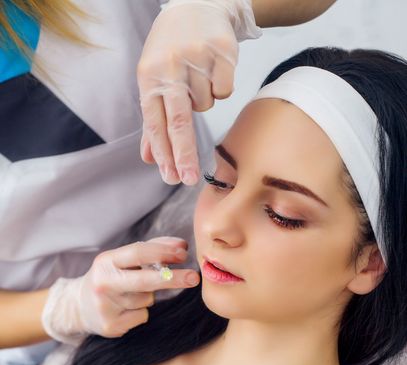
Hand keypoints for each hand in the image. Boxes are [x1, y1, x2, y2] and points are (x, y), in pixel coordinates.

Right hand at [41, 237, 200, 343]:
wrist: (78, 306)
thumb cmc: (111, 277)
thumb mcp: (123, 260)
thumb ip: (152, 250)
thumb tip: (182, 246)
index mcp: (106, 261)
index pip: (138, 253)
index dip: (163, 252)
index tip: (183, 254)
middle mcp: (103, 283)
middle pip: (145, 281)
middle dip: (172, 279)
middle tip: (194, 278)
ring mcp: (105, 306)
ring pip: (146, 300)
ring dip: (147, 297)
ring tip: (128, 295)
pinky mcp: (111, 326)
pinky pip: (142, 316)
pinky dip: (140, 312)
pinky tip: (124, 309)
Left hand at [137, 0, 260, 185]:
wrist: (198, 5)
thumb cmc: (172, 49)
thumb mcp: (154, 80)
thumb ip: (153, 122)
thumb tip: (149, 159)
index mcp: (149, 76)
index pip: (155, 123)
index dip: (163, 153)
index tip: (170, 176)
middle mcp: (170, 67)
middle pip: (178, 121)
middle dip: (183, 155)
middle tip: (188, 180)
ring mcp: (196, 58)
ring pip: (206, 105)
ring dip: (204, 100)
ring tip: (198, 77)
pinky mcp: (221, 52)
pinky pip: (224, 91)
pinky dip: (221, 87)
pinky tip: (213, 71)